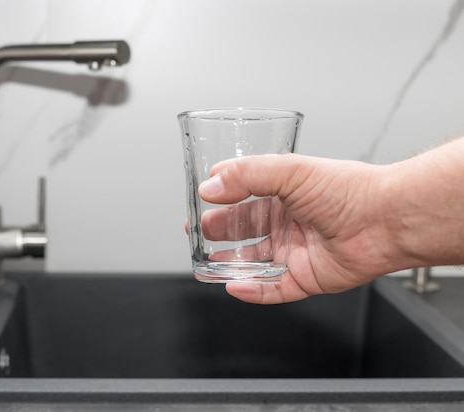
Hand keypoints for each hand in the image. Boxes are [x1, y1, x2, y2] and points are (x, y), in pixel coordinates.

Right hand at [198, 154, 397, 303]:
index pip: (243, 198)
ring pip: (253, 263)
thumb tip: (210, 186)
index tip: (199, 202)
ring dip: (230, 264)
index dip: (219, 201)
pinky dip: (252, 290)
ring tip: (208, 262)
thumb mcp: (289, 170)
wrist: (384, 220)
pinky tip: (234, 286)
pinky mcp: (305, 278)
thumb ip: (247, 175)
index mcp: (284, 195)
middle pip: (243, 231)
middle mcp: (288, 223)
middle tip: (197, 231)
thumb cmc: (347, 190)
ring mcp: (295, 252)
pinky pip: (272, 289)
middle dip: (218, 232)